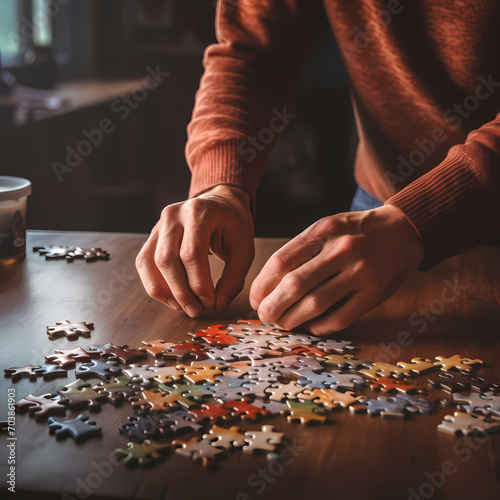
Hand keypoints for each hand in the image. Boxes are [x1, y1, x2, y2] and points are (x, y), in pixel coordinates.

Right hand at [136, 185, 254, 316]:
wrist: (220, 203)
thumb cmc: (233, 224)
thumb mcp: (244, 248)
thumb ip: (233, 278)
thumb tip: (218, 306)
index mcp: (200, 212)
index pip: (192, 253)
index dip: (199, 283)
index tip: (210, 302)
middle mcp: (174, 215)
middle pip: (166, 259)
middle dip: (181, 292)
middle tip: (196, 310)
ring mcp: (159, 223)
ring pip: (149, 262)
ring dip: (164, 291)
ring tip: (183, 307)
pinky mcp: (152, 234)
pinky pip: (144, 262)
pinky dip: (155, 284)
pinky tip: (172, 297)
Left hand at [249, 205, 423, 334]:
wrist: (403, 230)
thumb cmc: (356, 232)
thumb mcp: (327, 228)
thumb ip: (301, 250)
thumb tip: (268, 285)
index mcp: (324, 230)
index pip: (281, 261)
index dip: (262, 285)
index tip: (255, 298)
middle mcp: (342, 249)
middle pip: (294, 285)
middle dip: (272, 306)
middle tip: (265, 316)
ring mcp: (361, 272)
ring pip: (316, 304)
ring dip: (292, 319)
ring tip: (282, 323)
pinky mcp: (375, 293)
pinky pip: (340, 317)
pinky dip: (320, 326)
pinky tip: (310, 326)